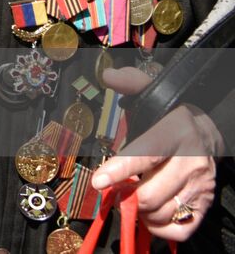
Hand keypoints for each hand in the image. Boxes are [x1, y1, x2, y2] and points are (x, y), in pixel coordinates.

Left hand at [92, 66, 220, 240]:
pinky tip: (150, 212)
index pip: (145, 154)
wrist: (208, 132)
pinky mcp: (205, 205)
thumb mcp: (153, 94)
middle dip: (125, 195)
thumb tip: (108, 75)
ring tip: (132, 196)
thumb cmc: (170, 116)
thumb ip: (131, 83)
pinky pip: (178, 230)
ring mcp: (201, 187)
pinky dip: (159, 227)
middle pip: (149, 194)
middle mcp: (192, 162)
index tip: (98, 181)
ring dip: (139, 211)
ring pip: (160, 213)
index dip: (120, 170)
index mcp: (177, 133)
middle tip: (116, 188)